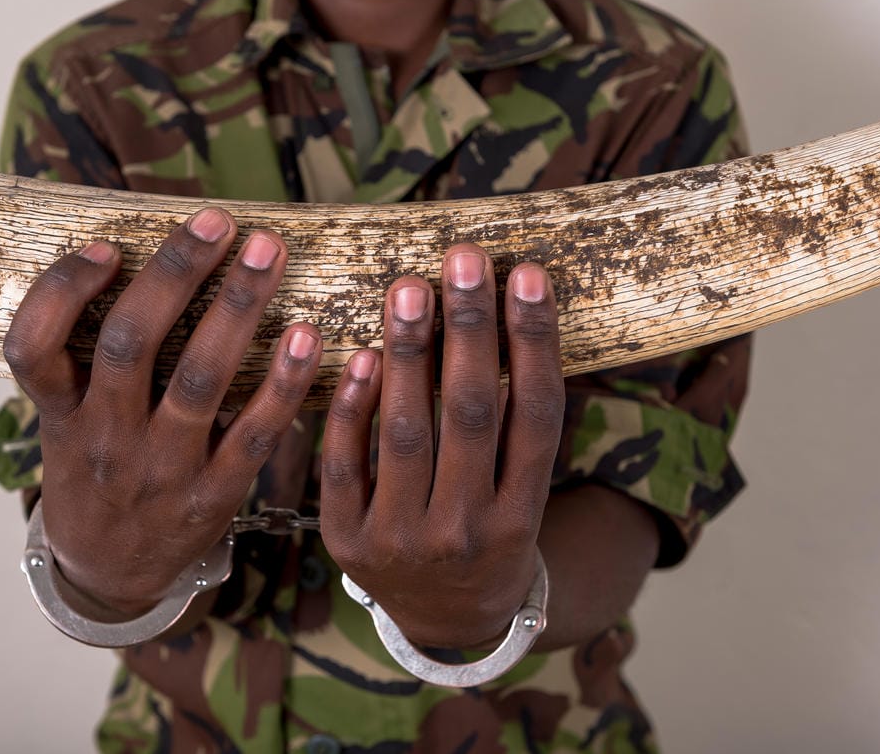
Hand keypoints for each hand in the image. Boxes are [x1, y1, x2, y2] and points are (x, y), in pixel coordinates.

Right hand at [4, 208, 320, 616]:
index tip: (105, 246)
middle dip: (175, 273)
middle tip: (219, 220)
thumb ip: (85, 363)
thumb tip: (130, 262)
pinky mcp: (213, 496)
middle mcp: (104, 437)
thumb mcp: (65, 426)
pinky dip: (282, 383)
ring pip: (198, 380)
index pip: (33, 349)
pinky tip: (307, 336)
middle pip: (130, 344)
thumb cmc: (95, 479)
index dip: (62, 292)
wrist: (111, 575)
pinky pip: (252, 433)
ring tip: (267, 253)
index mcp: (61, 415)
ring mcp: (160, 468)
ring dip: (237, 310)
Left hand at [320, 244, 562, 647]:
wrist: (446, 620)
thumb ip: (518, 426)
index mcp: (521, 517)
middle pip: (470, 416)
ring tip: (407, 288)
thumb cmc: (488, 532)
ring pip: (406, 432)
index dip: (533, 342)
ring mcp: (401, 540)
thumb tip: (509, 313)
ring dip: (407, 354)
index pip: (535, 416)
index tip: (527, 275)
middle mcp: (465, 531)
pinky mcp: (347, 541)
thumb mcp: (521, 495)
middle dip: (467, 331)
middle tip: (462, 259)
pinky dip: (350, 407)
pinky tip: (358, 354)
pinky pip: (344, 463)